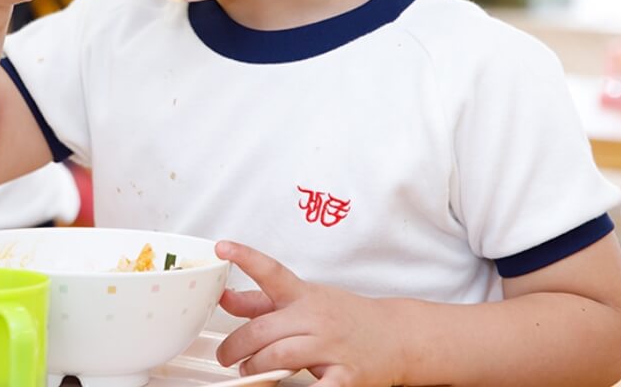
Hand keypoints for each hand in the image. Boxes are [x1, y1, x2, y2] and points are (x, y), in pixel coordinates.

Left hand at [215, 241, 403, 386]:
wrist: (398, 335)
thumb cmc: (346, 316)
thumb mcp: (303, 299)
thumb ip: (260, 301)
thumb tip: (224, 298)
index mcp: (304, 296)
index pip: (271, 271)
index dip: (245, 256)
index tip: (223, 247)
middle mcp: (316, 317)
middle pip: (264, 329)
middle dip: (236, 345)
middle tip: (226, 356)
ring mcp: (331, 346)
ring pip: (279, 356)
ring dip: (256, 368)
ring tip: (248, 372)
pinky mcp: (346, 376)